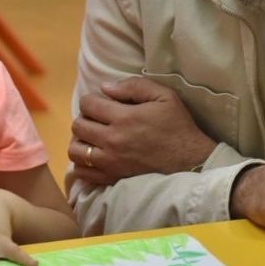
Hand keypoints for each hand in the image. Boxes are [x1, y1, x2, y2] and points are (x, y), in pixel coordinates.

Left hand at [70, 77, 216, 185]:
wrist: (190, 162)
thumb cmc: (178, 127)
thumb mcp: (164, 96)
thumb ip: (134, 86)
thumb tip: (105, 87)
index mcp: (123, 118)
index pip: (88, 104)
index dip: (91, 100)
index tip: (101, 104)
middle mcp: (112, 141)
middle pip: (78, 126)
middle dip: (85, 118)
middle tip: (97, 120)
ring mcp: (110, 162)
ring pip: (75, 150)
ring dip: (80, 141)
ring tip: (92, 139)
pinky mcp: (111, 179)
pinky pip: (82, 172)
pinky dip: (83, 164)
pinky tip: (94, 157)